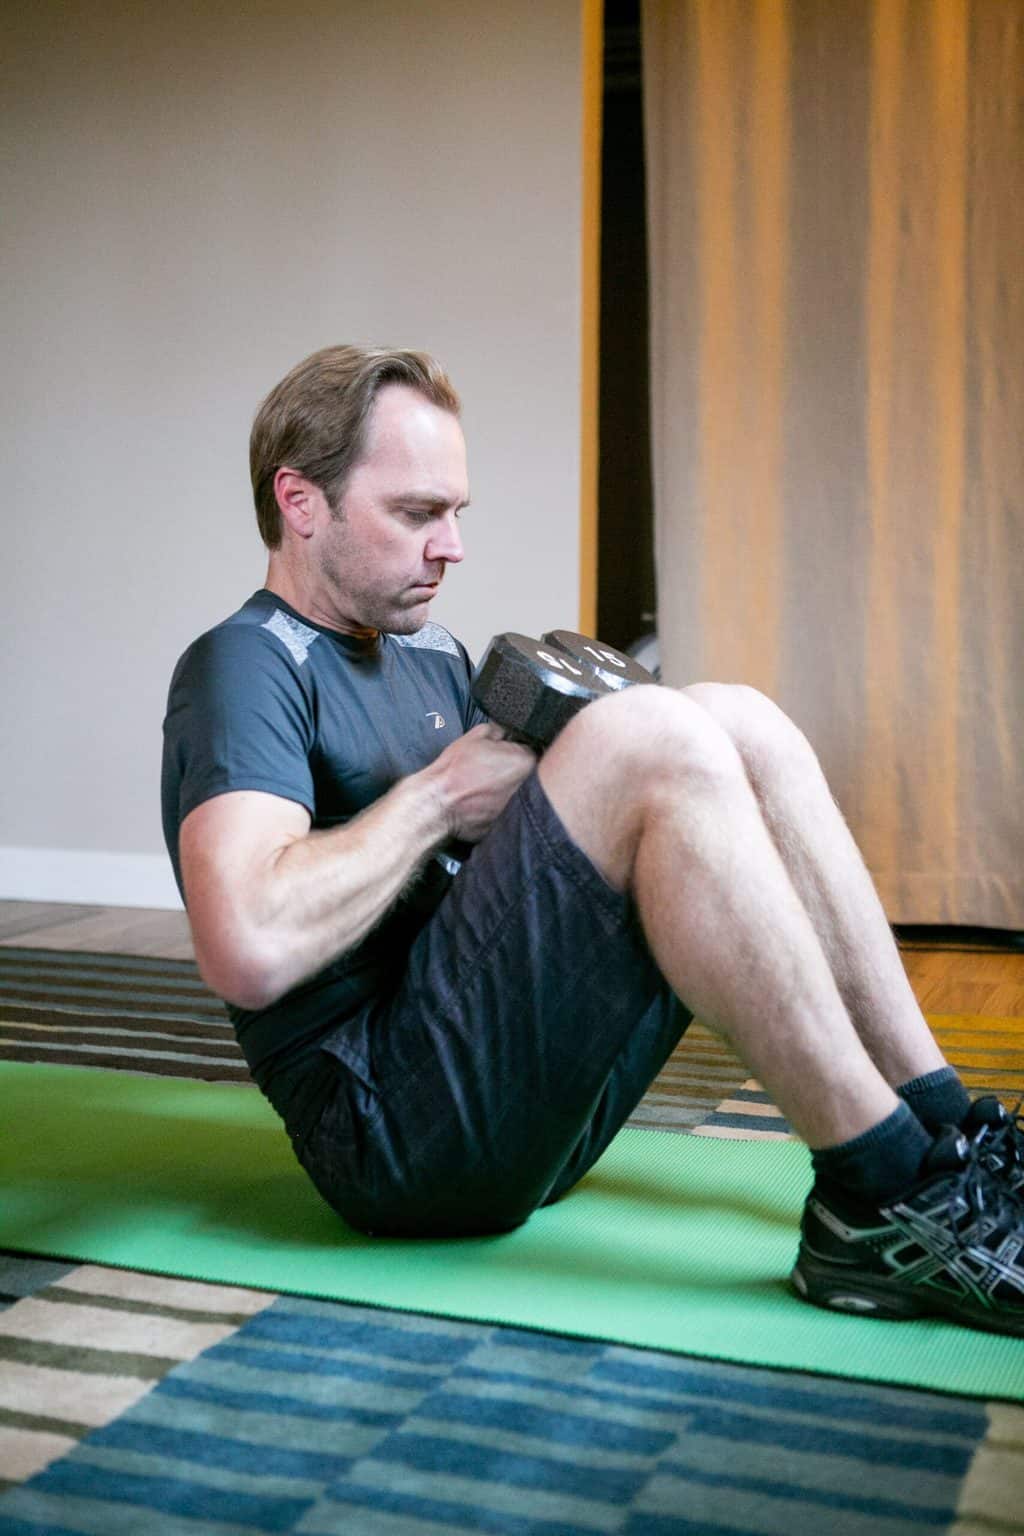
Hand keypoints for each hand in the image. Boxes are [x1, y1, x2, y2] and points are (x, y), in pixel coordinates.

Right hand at [424, 723, 536, 843]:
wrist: (438, 802)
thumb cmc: (455, 770)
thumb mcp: (475, 736)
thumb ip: (496, 731)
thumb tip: (502, 733)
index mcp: (525, 762)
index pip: (530, 751)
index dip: (513, 750)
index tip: (499, 754)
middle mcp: (528, 788)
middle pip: (528, 775)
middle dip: (513, 771)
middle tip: (491, 771)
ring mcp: (518, 809)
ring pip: (518, 796)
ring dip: (506, 791)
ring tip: (484, 788)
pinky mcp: (506, 825)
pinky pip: (505, 813)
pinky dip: (496, 808)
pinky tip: (480, 803)